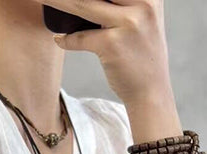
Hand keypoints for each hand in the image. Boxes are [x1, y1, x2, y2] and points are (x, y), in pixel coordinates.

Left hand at [32, 0, 172, 106]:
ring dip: (56, 2)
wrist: (151, 92)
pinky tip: (60, 40)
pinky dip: (67, 40)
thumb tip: (80, 1)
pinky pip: (80, 37)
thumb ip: (121, 3)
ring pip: (81, 4)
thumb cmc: (140, 55)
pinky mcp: (113, 44)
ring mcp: (128, 23)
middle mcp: (143, 3)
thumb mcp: (140, 19)